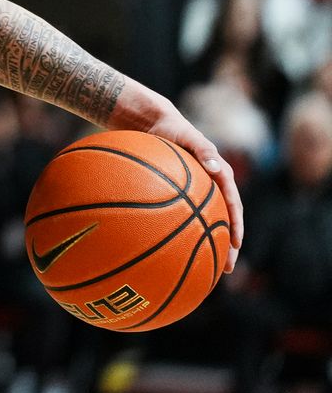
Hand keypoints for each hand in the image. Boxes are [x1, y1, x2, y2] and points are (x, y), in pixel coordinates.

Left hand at [147, 110, 243, 272]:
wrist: (156, 124)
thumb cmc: (173, 130)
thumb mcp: (190, 136)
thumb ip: (204, 150)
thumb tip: (216, 167)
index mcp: (220, 176)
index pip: (233, 205)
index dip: (236, 226)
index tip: (236, 245)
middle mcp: (212, 187)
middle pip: (223, 221)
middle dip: (227, 246)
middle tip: (227, 268)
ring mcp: (198, 193)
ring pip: (206, 223)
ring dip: (208, 244)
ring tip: (206, 268)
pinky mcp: (183, 195)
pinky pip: (185, 216)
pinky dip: (184, 232)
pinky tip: (173, 249)